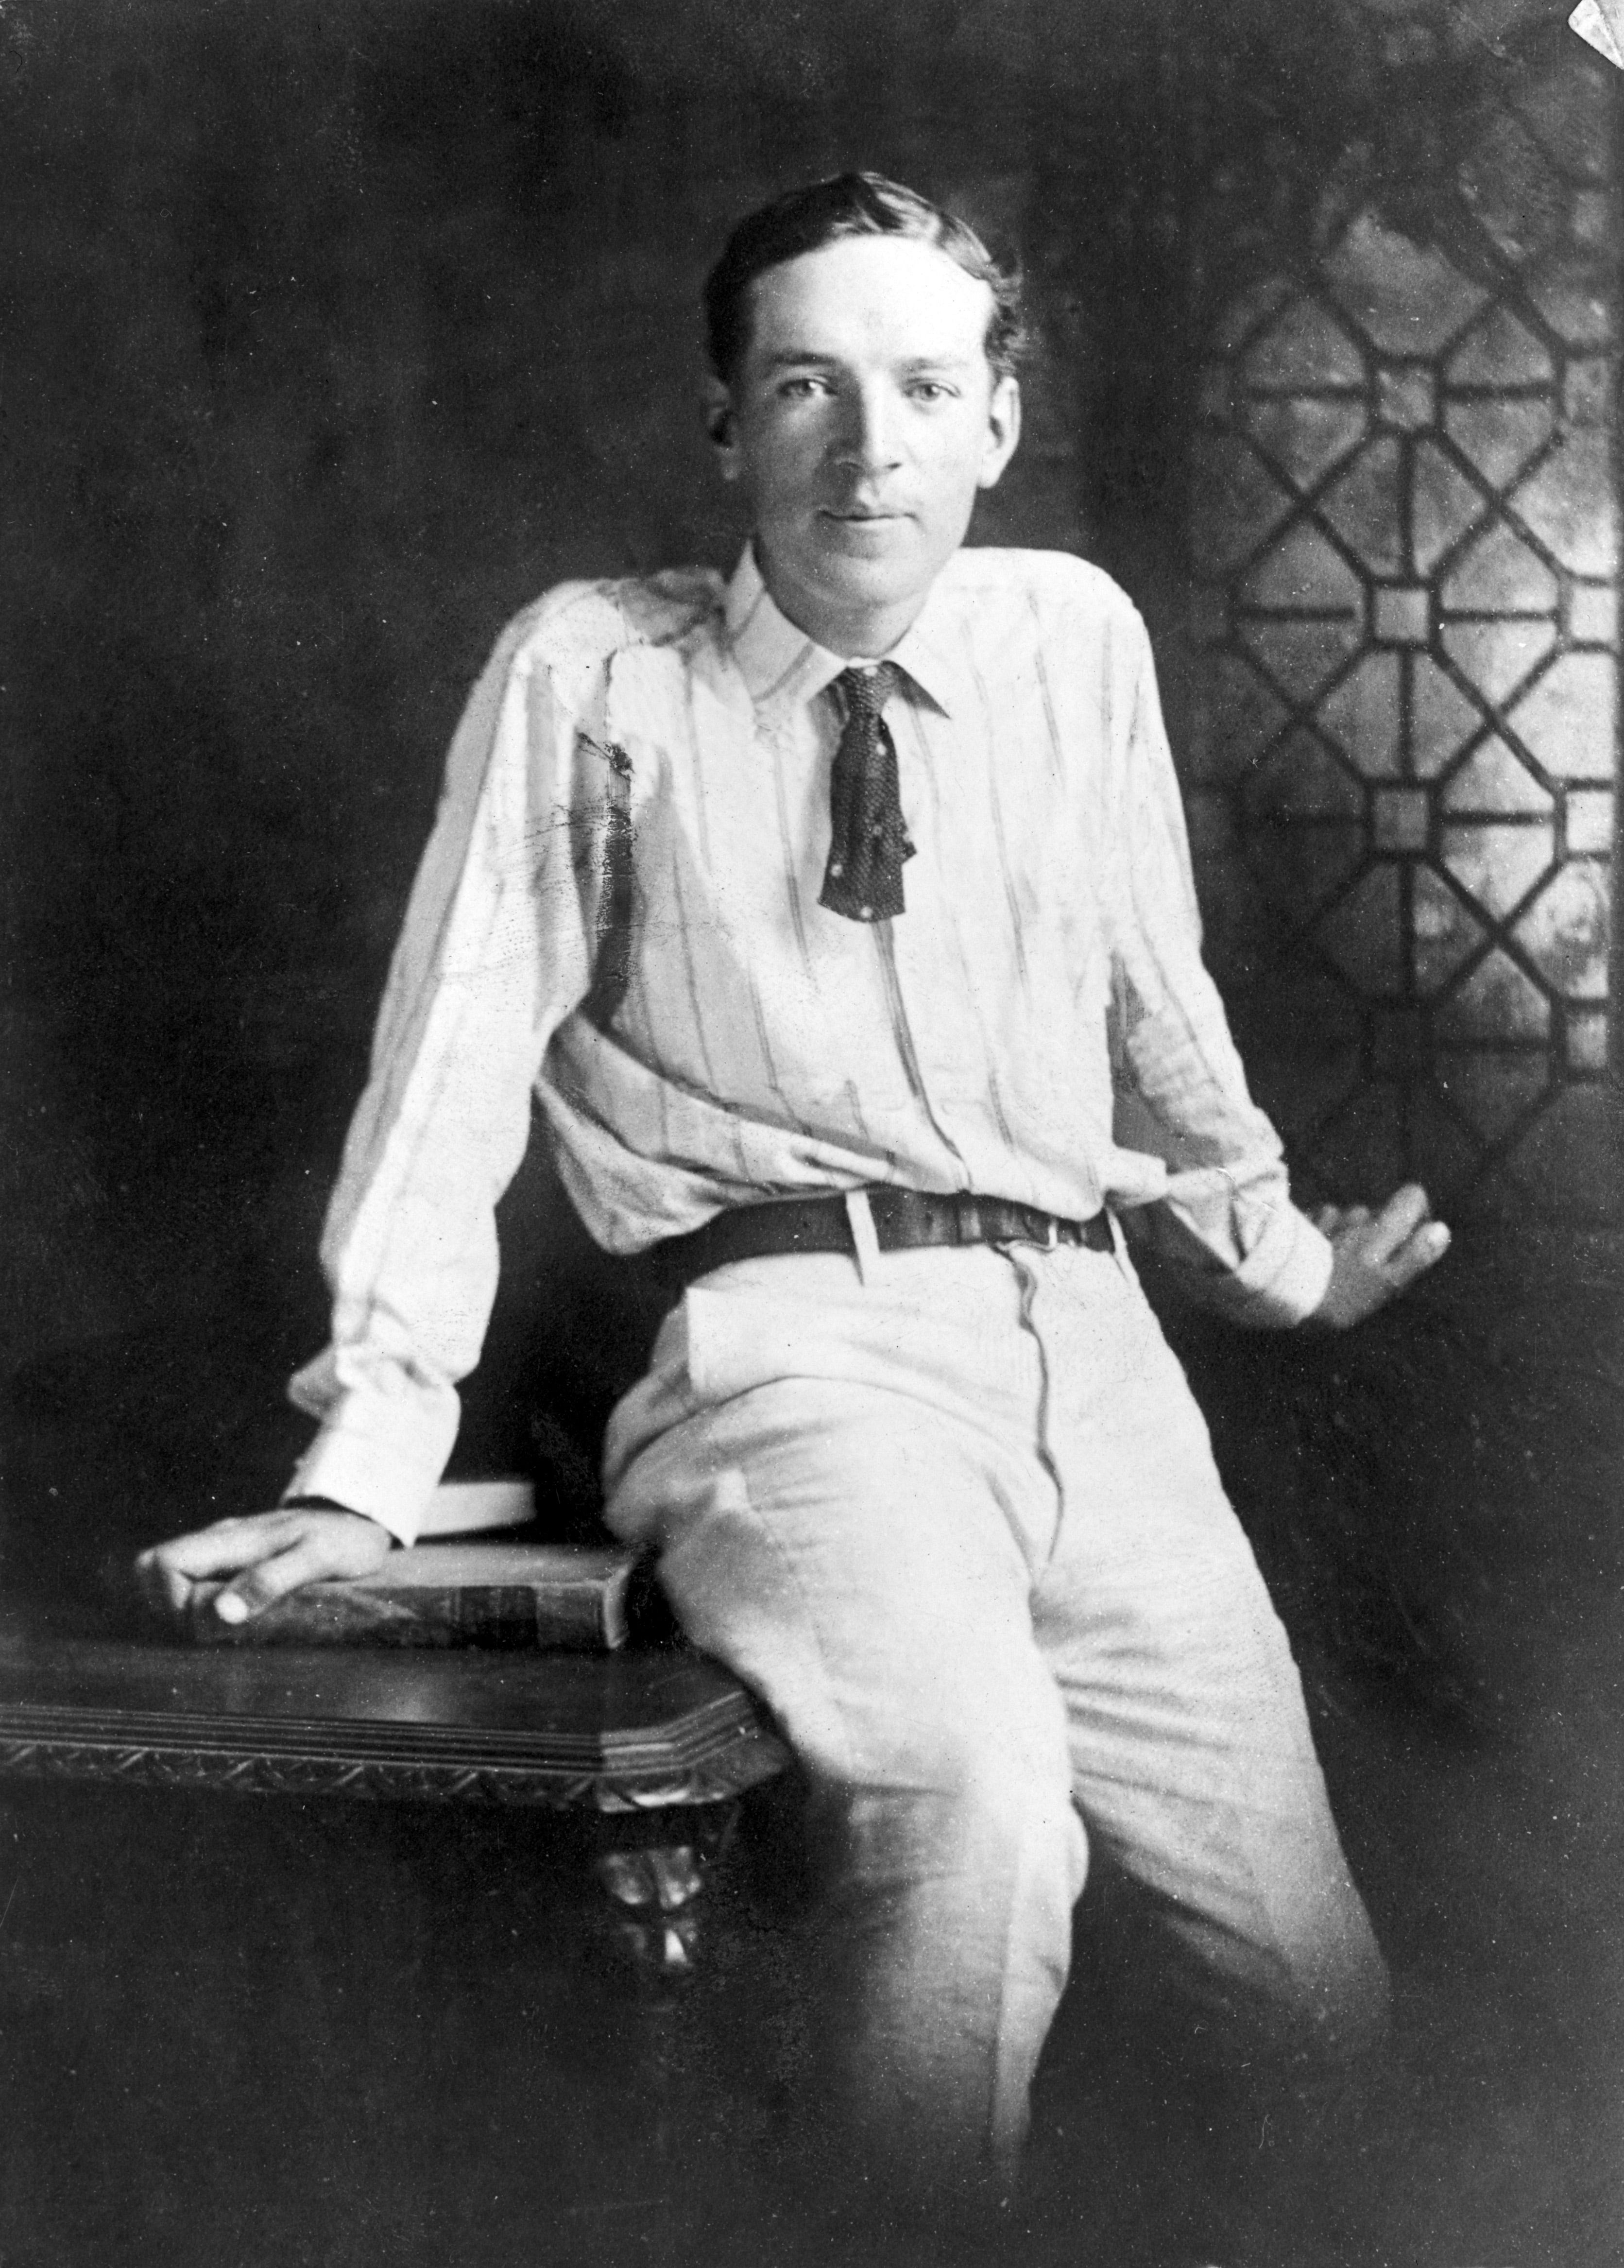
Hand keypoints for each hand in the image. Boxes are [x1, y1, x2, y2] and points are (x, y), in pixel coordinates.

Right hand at [134, 1505, 394, 1625]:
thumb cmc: (346, 1540)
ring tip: (229, 1625)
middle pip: (153, 1570)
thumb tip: (219, 1613)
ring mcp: (223, 1549)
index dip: (174, 1602)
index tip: (215, 1622)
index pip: (161, 1564)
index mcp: (231, 1538)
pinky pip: (195, 1582)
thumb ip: (270, 1582)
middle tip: (219, 1627)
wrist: (366, 1518)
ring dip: (186, 1609)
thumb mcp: (319, 1560)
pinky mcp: (233, 1561)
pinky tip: (236, 1618)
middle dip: (173, 1609)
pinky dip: (201, 1605)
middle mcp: (218, 1541)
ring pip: (170, 1578)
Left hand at [1308, 1183, 1449, 1329]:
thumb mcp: (1387, 1283)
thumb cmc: (1343, 1294)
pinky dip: (1325, 1231)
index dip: (1417, 1212)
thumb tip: (1441, 1230)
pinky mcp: (1305, 1221)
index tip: (1410, 1237)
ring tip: (1338, 1263)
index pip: (1412, 1196)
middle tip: (1367, 1265)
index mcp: (1383, 1228)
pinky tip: (1317, 1253)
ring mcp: (1330, 1216)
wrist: (1286, 1289)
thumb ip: (1416, 1255)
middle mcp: (1358, 1215)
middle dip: (1379, 1231)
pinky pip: (1323, 1219)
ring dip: (1349, 1232)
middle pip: (1380, 1212)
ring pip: (1350, 1216)